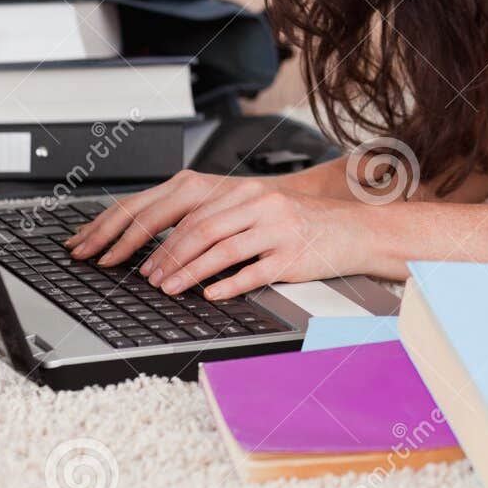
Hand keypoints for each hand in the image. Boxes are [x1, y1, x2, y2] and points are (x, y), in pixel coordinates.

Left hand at [63, 170, 366, 298]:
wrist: (351, 230)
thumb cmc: (299, 225)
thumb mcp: (258, 213)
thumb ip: (220, 220)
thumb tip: (170, 244)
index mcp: (244, 192)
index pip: (188, 211)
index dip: (157, 233)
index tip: (136, 254)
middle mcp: (258, 204)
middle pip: (199, 228)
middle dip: (166, 255)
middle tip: (146, 276)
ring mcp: (276, 228)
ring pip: (220, 249)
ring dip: (188, 272)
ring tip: (166, 289)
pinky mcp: (291, 254)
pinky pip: (253, 270)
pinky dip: (228, 284)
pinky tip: (210, 295)